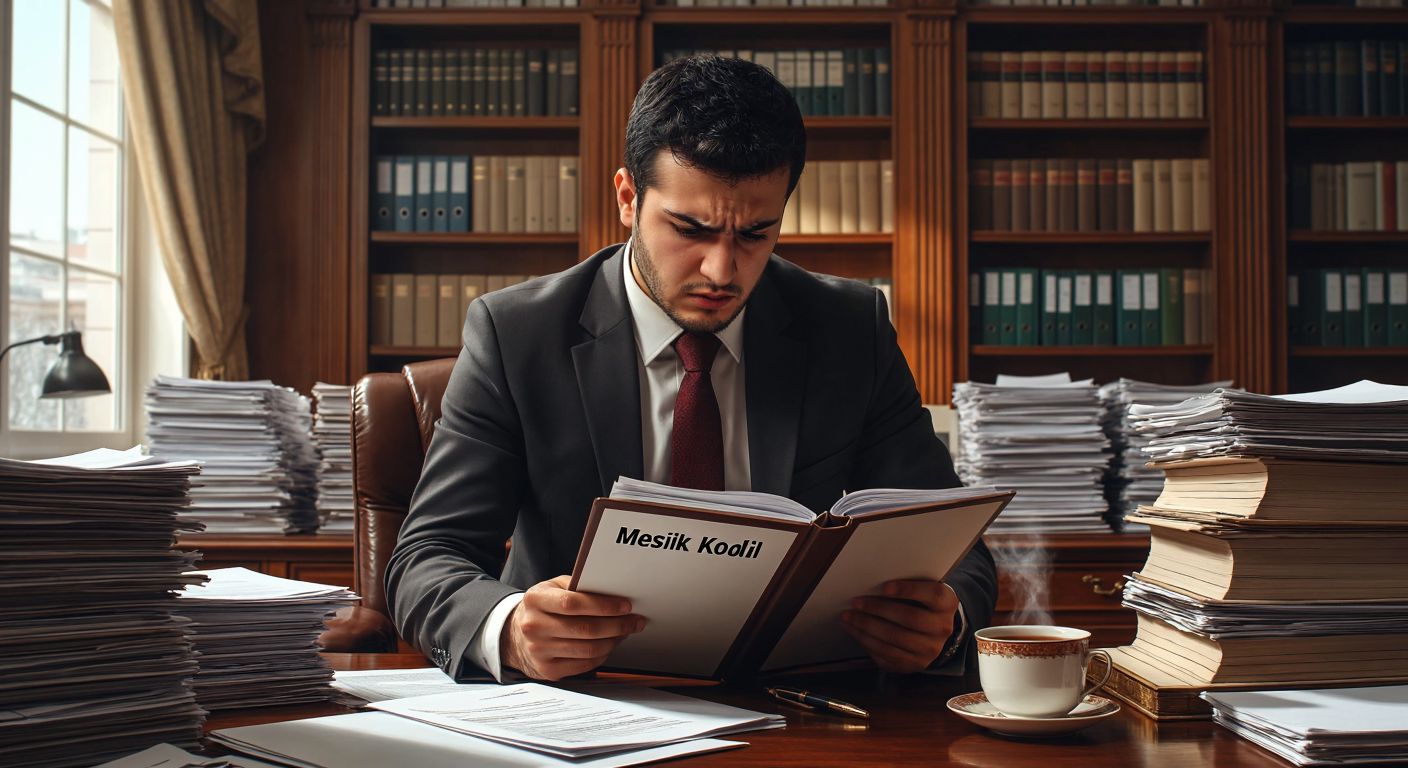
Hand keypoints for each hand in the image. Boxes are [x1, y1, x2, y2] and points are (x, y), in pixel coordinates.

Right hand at [501, 575, 645, 680]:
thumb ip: (577, 587)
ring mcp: (539, 651)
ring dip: (614, 640)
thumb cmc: (543, 607)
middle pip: (585, 629)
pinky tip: (610, 644)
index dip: (603, 605)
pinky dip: (603, 654)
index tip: (625, 605)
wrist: (516, 636)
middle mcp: (533, 626)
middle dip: (617, 625)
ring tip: (625, 631)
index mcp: (535, 600)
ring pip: (588, 649)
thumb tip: (614, 593)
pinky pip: (585, 664)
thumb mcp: (552, 588)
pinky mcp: (548, 670)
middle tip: (634, 620)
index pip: (573, 603)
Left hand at [841, 579, 958, 673]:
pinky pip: (887, 655)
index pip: (932, 594)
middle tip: (856, 602)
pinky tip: (855, 632)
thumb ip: (907, 584)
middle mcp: (942, 628)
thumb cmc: (922, 602)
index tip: (884, 586)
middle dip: (878, 609)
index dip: (908, 590)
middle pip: (909, 619)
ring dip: (866, 627)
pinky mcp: (915, 664)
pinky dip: (867, 642)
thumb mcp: (923, 588)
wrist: (935, 630)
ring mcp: (930, 650)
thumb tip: (872, 581)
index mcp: (947, 603)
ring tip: (848, 617)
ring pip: (895, 640)